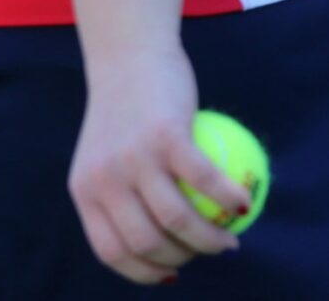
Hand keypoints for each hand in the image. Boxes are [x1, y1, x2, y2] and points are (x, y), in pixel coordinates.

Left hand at [67, 45, 250, 283]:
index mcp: (85, 190)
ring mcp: (133, 158)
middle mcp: (104, 178)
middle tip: (206, 249)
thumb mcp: (106, 157)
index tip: (172, 272)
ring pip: (179, 220)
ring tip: (230, 237)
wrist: (127, 57)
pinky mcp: (165, 136)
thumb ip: (121, 194)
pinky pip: (206, 181)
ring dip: (212, 240)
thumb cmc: (122, 111)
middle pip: (148, 243)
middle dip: (183, 259)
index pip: (111, 251)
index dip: (144, 272)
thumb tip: (158, 245)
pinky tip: (244, 203)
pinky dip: (230, 198)